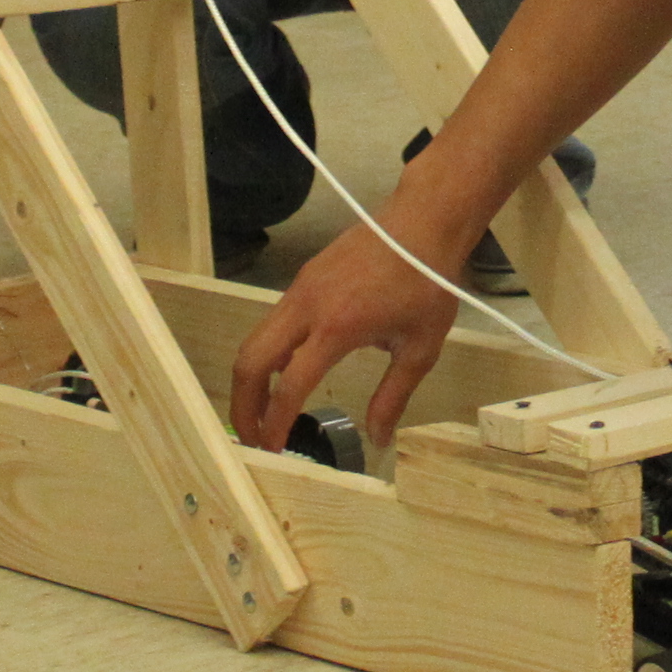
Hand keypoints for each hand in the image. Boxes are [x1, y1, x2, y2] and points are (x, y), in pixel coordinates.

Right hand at [226, 209, 464, 446]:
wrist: (423, 221)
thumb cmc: (428, 284)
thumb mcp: (420, 348)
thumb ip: (393, 397)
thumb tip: (378, 439)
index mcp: (336, 328)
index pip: (290, 385)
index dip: (275, 423)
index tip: (273, 450)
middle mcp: (306, 306)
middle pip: (250, 360)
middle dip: (243, 404)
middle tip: (253, 438)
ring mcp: (300, 289)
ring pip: (256, 339)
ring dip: (252, 379)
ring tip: (264, 414)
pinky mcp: (303, 279)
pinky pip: (273, 322)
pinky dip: (268, 354)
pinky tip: (287, 375)